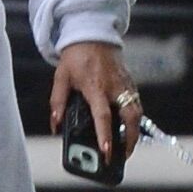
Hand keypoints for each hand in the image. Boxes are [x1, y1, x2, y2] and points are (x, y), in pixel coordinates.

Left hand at [49, 41, 141, 162]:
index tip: (107, 152)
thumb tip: (56, 125)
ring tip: (126, 147)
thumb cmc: (76, 57)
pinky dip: (134, 119)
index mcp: (95, 87)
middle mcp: (114, 88)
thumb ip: (57, 102)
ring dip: (134, 132)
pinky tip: (127, 129)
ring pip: (137, 112)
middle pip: (130, 118)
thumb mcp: (61, 78)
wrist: (93, 35)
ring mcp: (125, 85)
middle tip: (122, 156)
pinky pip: (136, 104)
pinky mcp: (130, 83)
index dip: (105, 136)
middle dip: (129, 139)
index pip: (103, 116)